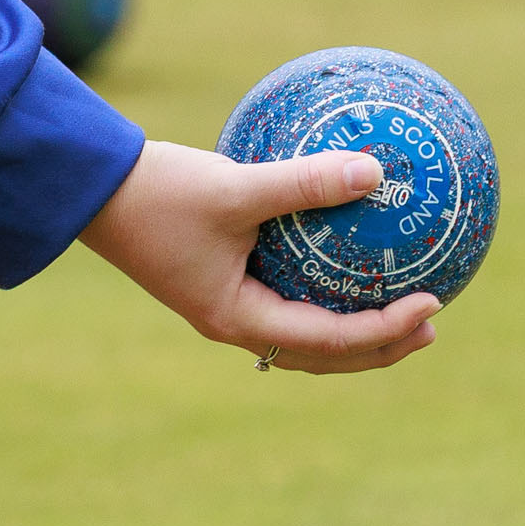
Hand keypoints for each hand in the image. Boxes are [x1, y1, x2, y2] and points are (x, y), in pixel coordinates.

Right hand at [78, 140, 441, 374]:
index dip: (387, 330)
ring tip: (398, 305)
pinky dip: (321, 287)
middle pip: (322, 353)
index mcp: (238, 318)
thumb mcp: (236, 186)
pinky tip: (338, 254)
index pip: (330, 341)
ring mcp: (224, 301)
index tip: (433, 305)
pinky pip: (285, 292)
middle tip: (430, 325)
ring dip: (353, 326)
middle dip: (379, 345)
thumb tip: (376, 172)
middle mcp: (233, 321)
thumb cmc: (158, 191)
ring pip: (303, 330)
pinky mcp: (218, 274)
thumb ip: (305, 182)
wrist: (91, 186)